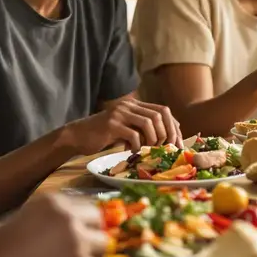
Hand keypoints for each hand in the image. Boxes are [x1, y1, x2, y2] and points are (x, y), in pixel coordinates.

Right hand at [0, 194, 106, 256]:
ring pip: (103, 244)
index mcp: (50, 202)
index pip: (82, 203)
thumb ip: (7, 225)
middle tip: (78, 248)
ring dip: (92, 253)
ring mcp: (79, 243)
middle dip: (90, 232)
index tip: (73, 230)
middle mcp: (69, 217)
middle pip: (97, 219)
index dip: (78, 219)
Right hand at [66, 98, 181, 152]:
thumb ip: (144, 130)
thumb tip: (169, 140)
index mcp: (135, 104)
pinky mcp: (111, 124)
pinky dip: (137, 146)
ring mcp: (120, 113)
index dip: (174, 127)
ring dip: (154, 139)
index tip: (178, 144)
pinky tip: (132, 152)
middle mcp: (129, 105)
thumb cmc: (104, 136)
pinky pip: (133, 134)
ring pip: (149, 122)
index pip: (163, 110)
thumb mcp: (127, 130)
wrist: (78, 136)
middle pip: (160, 114)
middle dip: (168, 133)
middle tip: (167, 149)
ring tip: (149, 150)